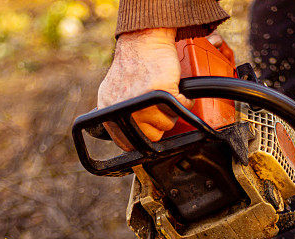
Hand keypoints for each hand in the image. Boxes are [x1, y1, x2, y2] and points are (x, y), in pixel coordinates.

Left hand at [97, 28, 192, 149]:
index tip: (150, 129)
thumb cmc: (133, 63)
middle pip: (151, 136)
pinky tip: (178, 90)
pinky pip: (182, 107)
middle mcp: (124, 107)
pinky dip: (185, 100)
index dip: (142, 138)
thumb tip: (127, 137)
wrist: (143, 39)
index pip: (127, 143)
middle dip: (159, 124)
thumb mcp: (115, 91)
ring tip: (167, 96)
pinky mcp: (161, 90)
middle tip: (159, 107)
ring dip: (173, 111)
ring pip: (167, 123)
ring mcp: (142, 100)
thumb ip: (119, 113)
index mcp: (109, 111)